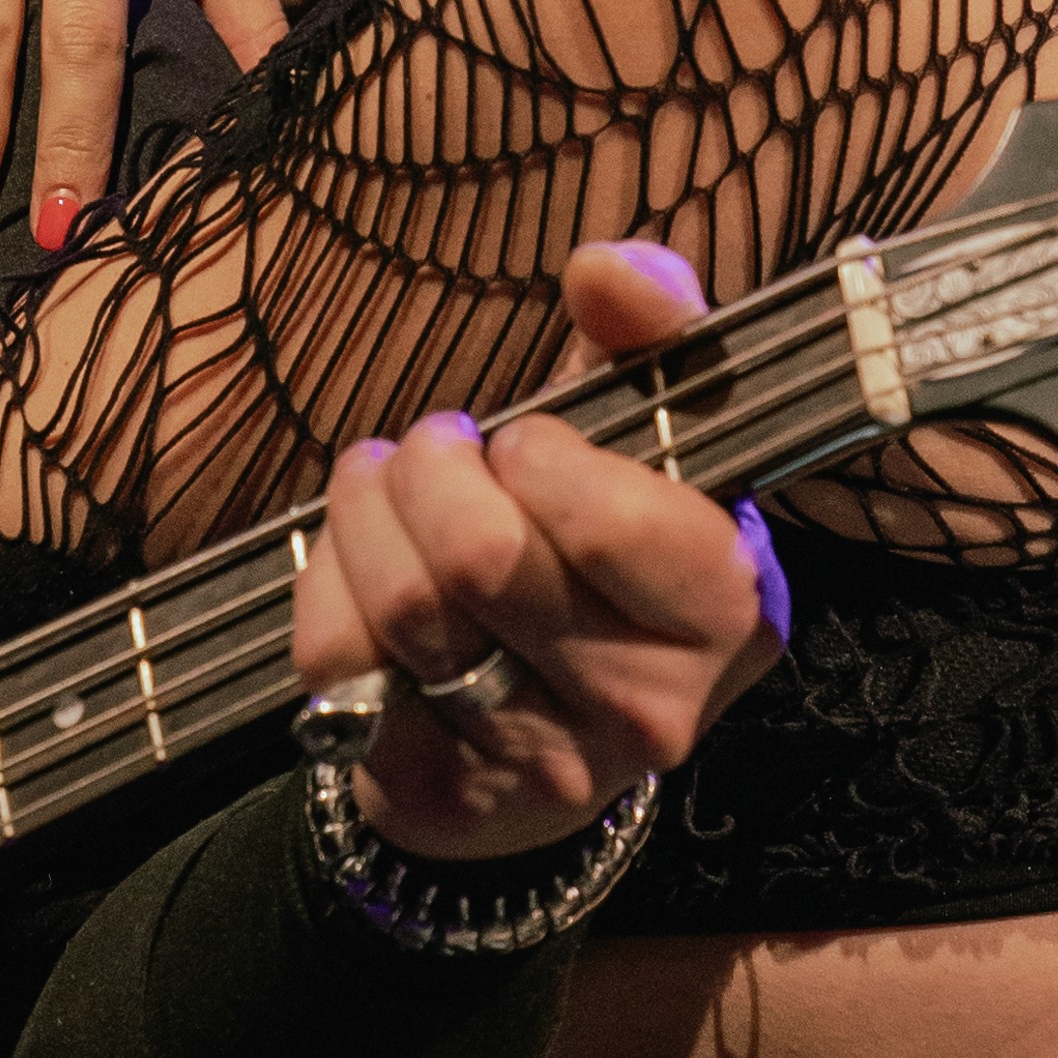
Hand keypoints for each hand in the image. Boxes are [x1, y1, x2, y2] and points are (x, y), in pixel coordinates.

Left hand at [295, 241, 783, 862]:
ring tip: (384, 484)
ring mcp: (539, 764)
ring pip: (406, 603)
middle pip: (483, 557)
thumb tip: (607, 267)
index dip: (538, 456)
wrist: (530, 742)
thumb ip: (650, 336)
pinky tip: (355, 561)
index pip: (617, 526)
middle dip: (433, 467)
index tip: (526, 443)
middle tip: (438, 450)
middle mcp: (652, 707)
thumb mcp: (644, 444)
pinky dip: (327, 579)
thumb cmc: (594, 562)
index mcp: (729, 612)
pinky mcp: (432, 791)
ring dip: (368, 507)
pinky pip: (339, 658)